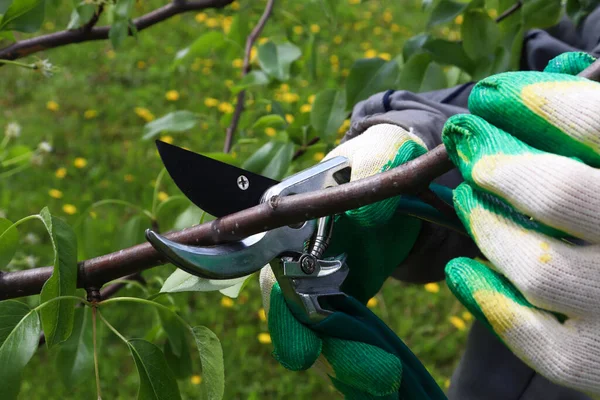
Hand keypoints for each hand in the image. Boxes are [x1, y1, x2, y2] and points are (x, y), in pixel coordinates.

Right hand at [260, 123, 427, 397]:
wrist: (396, 177)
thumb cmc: (379, 157)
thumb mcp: (383, 152)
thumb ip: (376, 166)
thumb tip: (367, 218)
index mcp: (289, 221)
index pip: (272, 272)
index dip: (282, 314)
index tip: (298, 352)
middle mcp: (294, 258)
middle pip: (295, 314)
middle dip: (324, 349)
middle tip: (370, 375)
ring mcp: (319, 281)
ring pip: (322, 332)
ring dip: (347, 361)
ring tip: (384, 381)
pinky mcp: (345, 296)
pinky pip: (346, 334)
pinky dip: (361, 357)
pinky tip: (386, 377)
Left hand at [442, 52, 599, 394]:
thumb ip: (598, 129)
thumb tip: (553, 76)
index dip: (536, 102)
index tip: (490, 95)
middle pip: (559, 194)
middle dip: (497, 162)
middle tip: (464, 141)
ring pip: (536, 266)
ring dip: (487, 226)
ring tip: (466, 199)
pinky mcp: (598, 364)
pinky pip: (532, 338)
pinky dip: (488, 299)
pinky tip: (464, 270)